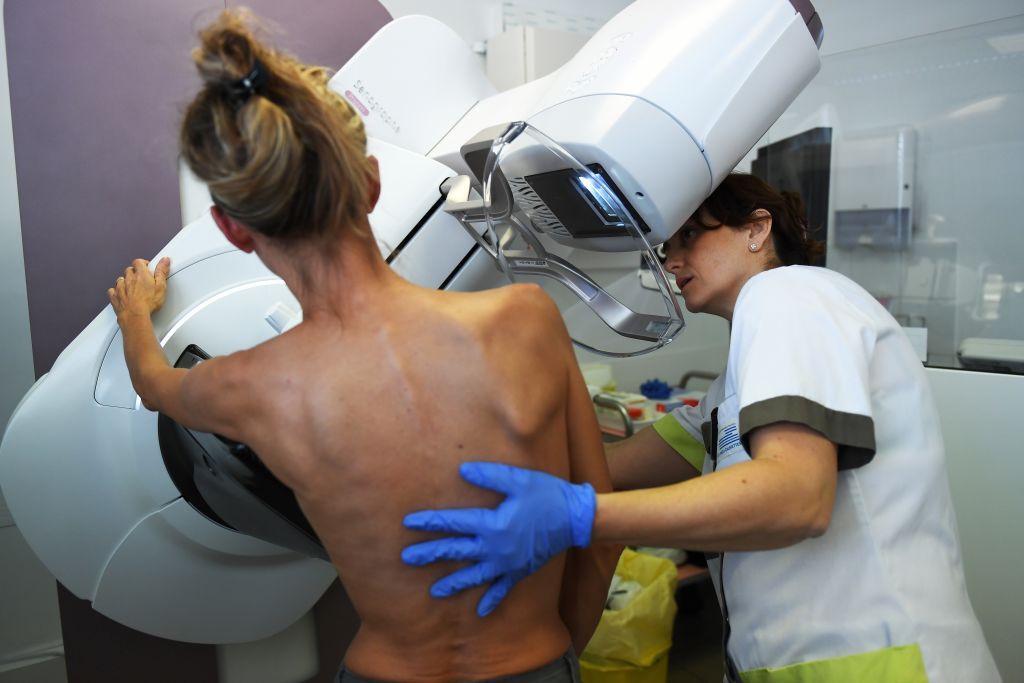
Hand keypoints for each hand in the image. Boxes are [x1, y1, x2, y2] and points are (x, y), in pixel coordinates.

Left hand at [108, 257, 169, 319]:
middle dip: (134, 272)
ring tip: (132, 287)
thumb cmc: (148, 303)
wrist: (135, 315)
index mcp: (141, 275)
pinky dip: (116, 291)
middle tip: (141, 279)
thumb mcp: (161, 286)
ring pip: (120, 279)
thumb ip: (162, 271)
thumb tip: (165, 260)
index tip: (147, 267)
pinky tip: (121, 294)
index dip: (143, 263)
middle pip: (129, 270)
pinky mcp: (115, 297)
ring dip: (125, 281)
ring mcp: (120, 288)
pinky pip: (112, 290)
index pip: (138, 262)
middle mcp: (129, 279)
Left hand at [402, 461, 595, 616]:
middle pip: (456, 552)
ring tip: (434, 592)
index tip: (409, 522)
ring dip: (453, 583)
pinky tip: (480, 611)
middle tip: (406, 559)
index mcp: (492, 524)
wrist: (575, 519)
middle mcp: (495, 548)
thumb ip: (489, 476)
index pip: (453, 523)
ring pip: (474, 576)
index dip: (430, 522)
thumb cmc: (546, 495)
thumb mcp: (518, 480)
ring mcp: (507, 563)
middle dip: (430, 554)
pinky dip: (491, 600)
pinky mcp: (520, 571)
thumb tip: (462, 470)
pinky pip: (502, 589)